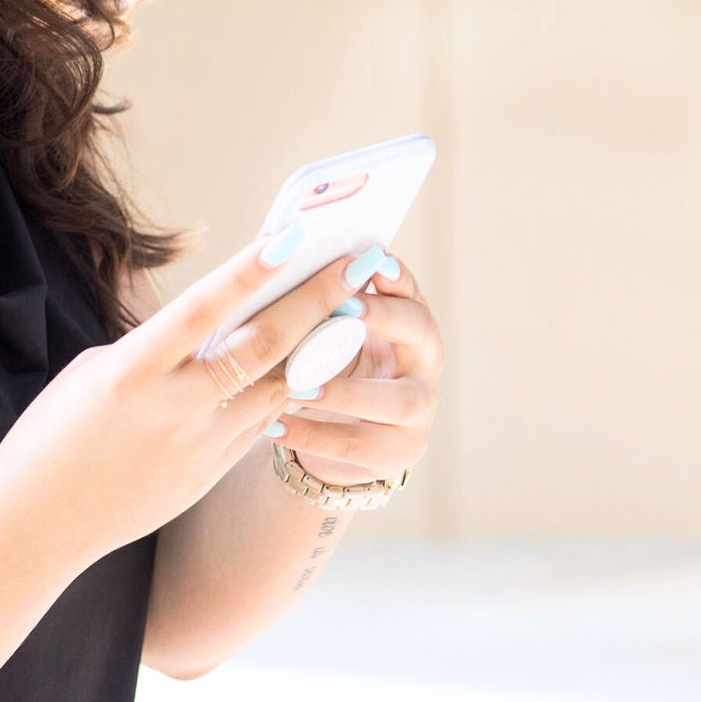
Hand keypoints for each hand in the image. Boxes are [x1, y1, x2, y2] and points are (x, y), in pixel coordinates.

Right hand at [0, 222, 350, 564]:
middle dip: (314, 301)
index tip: (291, 236)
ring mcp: (198, 446)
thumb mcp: (96, 371)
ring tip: (353, 306)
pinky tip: (315, 358)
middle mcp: (172, 407)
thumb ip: (159, 345)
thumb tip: (219, 322)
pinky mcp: (210, 473)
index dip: (249, 272)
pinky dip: (287, 387)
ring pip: (277, 385)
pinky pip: (260, 421)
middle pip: (261, 347)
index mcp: (130, 371)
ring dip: (319, 344)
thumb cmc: (54, 433)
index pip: (201, 310)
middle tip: (355, 263)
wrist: (37, 525)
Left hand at [269, 251, 440, 486]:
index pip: (410, 290)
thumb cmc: (324, 365)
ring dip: (347, 390)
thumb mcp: (326, 331)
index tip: (371, 261)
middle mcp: (424, 361)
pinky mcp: (399, 452)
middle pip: (421, 333)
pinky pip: (360, 445)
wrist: (331, 435)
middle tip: (345, 308)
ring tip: (299, 384)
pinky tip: (276, 425)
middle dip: (385, 318)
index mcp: (408, 321)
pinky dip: (316, 434)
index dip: (395, 277)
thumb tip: (279, 249)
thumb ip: (319, 301)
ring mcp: (419, 410)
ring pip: (396, 400)